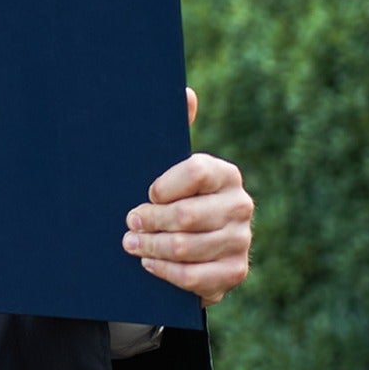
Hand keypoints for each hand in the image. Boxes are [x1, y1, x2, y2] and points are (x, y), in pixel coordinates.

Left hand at [122, 88, 252, 305]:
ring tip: (130, 244)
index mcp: (225, 174)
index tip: (145, 193)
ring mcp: (241, 241)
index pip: (195, 171)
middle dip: (149, 221)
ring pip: (187, 247)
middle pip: (187, 215)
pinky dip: (166, 272)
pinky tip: (149, 264)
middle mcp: (240, 205)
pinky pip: (195, 277)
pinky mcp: (234, 272)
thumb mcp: (168, 166)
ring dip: (151, 247)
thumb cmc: (172, 198)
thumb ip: (175, 130)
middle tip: (128, 223)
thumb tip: (185, 92)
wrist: (190, 246)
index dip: (164, 185)